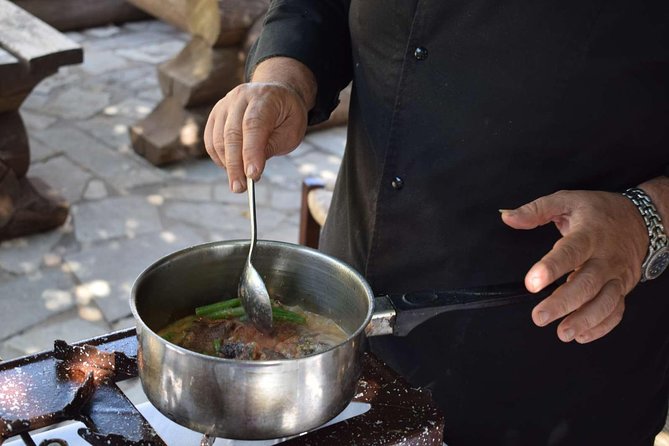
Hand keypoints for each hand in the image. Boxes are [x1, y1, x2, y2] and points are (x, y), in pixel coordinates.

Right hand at [204, 82, 308, 191]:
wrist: (276, 95)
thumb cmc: (286, 117)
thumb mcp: (291, 132)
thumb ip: (271, 146)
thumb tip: (250, 170)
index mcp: (264, 98)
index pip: (253, 125)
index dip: (251, 152)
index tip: (253, 176)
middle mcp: (241, 97)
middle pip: (232, 134)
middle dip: (236, 165)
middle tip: (240, 188)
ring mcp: (225, 104)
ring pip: (219, 139)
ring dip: (227, 164)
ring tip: (239, 182)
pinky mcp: (215, 114)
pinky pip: (211, 140)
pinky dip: (218, 158)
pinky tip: (231, 168)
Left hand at [500, 190, 648, 342]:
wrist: (640, 219)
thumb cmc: (597, 211)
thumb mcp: (566, 201)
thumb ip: (535, 210)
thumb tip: (507, 216)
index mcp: (589, 234)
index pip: (571, 251)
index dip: (551, 267)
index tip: (532, 283)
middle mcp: (606, 257)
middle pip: (587, 283)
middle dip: (563, 303)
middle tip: (539, 317)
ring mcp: (617, 275)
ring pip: (606, 301)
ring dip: (584, 320)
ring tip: (562, 333)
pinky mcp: (623, 288)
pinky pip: (616, 311)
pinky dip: (601, 326)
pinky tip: (581, 336)